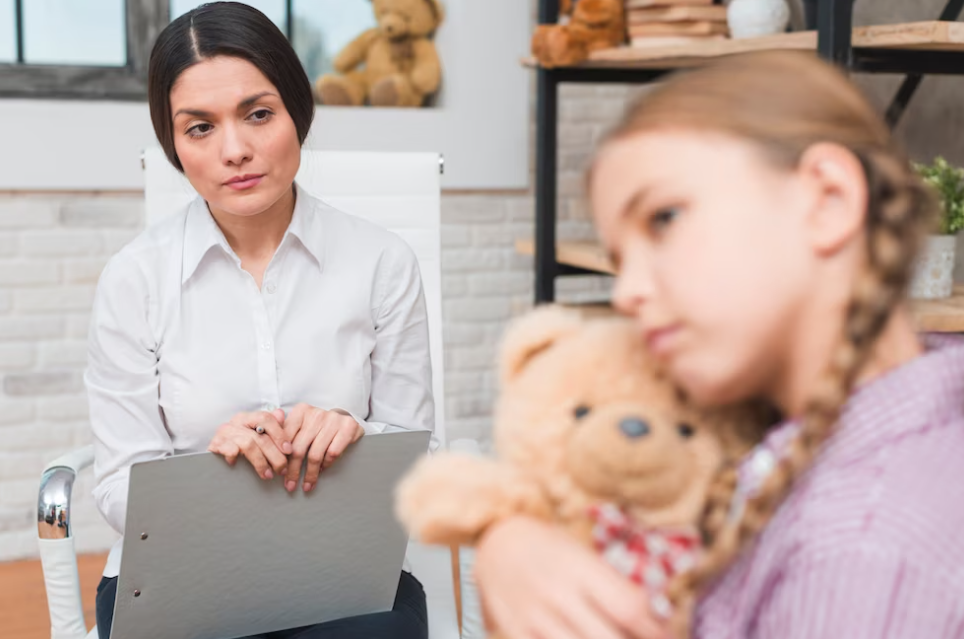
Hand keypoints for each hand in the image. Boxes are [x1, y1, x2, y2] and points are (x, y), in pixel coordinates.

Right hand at [208, 409, 291, 479]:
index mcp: (249, 417)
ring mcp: (225, 432)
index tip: (289, 451)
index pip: (267, 418)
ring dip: (261, 462)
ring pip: (249, 444)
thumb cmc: (241, 445)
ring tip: (268, 475)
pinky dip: (236, 457)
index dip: (280, 434)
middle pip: (260, 436)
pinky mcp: (215, 444)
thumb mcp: (258, 435)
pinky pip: (229, 449)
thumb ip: (271, 426)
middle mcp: (237, 422)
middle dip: (275, 455)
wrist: (214, 458)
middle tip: (282, 470)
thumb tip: (281, 414)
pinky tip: (240, 466)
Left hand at [282, 404, 364, 492]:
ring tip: (307, 485)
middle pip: (299, 449)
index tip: (279, 473)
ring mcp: (333, 420)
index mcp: (301, 411)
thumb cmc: (318, 426)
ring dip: (310, 474)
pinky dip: (326, 465)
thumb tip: (265, 442)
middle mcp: (316, 414)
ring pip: (315, 454)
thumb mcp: (300, 424)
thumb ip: (283, 431)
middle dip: (293, 471)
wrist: (344, 418)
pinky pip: (332, 453)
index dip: (281, 458)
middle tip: (290, 485)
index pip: (286, 438)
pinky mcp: (347, 427)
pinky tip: (322, 470)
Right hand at [475, 516, 667, 638]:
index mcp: (579, 567)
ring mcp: (534, 619)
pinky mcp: (515, 635)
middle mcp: (557, 594)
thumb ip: (614, 586)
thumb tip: (655, 619)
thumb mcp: (583, 554)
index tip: (667, 635)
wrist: (495, 542)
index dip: (656, 630)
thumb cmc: (548, 547)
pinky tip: (581, 638)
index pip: (629, 607)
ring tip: (618, 637)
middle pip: (611, 638)